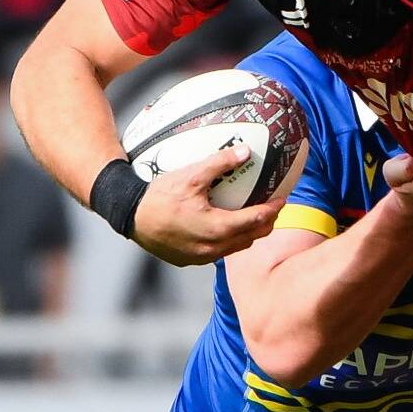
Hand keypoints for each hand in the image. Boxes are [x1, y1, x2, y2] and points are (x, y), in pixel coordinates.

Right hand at [133, 145, 283, 265]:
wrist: (129, 216)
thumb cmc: (159, 195)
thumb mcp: (190, 175)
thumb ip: (219, 163)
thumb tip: (244, 150)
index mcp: (218, 228)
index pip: (256, 220)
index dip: (273, 209)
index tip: (283, 198)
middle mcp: (213, 248)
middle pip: (251, 238)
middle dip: (266, 223)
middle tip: (273, 208)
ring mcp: (201, 257)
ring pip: (236, 248)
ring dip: (249, 234)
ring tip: (255, 218)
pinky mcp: (189, 260)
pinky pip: (218, 252)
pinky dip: (229, 240)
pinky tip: (226, 227)